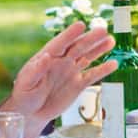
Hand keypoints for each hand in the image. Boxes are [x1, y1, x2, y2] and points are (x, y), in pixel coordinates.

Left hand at [0, 21, 116, 122]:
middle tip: (103, 29)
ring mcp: (71, 71)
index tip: (81, 25)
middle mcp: (62, 61)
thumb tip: (45, 56)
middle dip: (90, 38)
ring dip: (99, 49)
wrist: (31, 113)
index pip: (60, 43)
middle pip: (78, 47)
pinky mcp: (78, 84)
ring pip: (88, 57)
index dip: (70, 34)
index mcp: (47, 57)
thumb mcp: (26, 83)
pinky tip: (113, 64)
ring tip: (111, 41)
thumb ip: (36, 70)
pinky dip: (103, 70)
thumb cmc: (24, 95)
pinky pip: (92, 76)